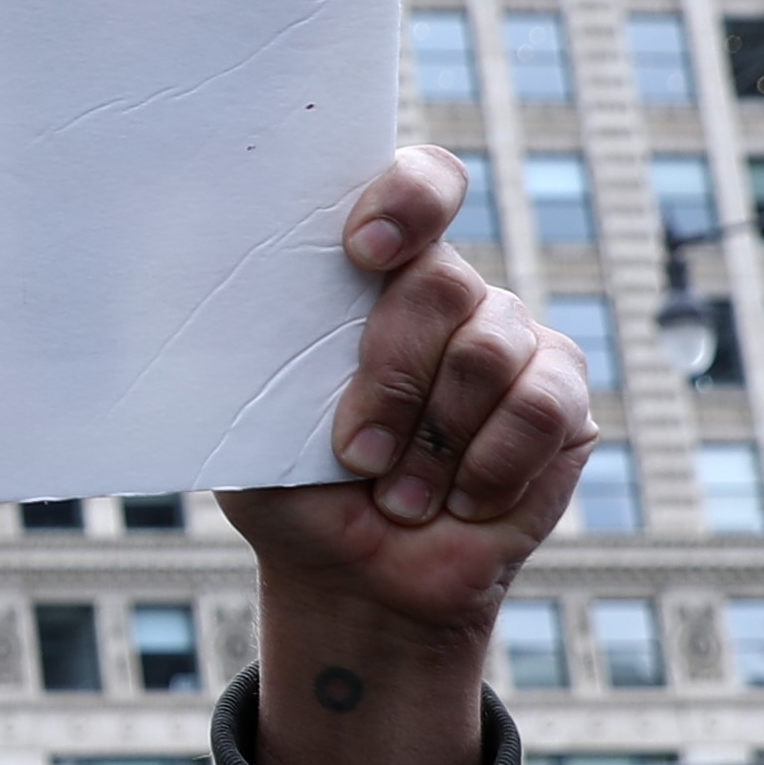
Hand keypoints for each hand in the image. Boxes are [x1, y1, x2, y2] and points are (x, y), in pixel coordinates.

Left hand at [218, 148, 594, 764]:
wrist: (356, 577)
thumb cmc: (296, 489)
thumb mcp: (250, 420)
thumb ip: (253, 352)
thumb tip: (201, 296)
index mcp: (373, 278)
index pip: (419, 186)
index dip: (407, 198)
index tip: (364, 251)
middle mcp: (449, 295)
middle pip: (441, 282)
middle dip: (392, 377)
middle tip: (357, 455)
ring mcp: (513, 340)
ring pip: (489, 349)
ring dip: (435, 439)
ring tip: (401, 497)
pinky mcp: (562, 398)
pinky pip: (541, 404)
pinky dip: (491, 464)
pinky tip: (461, 501)